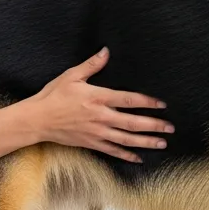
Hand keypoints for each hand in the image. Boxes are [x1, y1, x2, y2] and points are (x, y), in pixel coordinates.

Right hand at [24, 47, 173, 162]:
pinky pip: (112, 151)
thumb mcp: (72, 76)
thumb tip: (106, 51)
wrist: (37, 119)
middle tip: (170, 128)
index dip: (147, 102)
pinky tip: (139, 158)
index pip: (128, 100)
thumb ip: (92, 65)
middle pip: (132, 123)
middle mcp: (100, 117)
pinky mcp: (91, 143)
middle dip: (154, 125)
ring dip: (146, 142)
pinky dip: (126, 155)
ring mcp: (97, 132)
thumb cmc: (53, 96)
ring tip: (162, 144)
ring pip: (126, 139)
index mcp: (98, 98)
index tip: (162, 104)